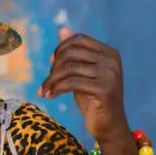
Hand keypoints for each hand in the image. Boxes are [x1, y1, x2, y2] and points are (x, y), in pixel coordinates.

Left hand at [37, 28, 130, 143]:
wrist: (109, 125)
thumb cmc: (93, 99)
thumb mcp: (82, 74)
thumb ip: (74, 54)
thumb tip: (62, 30)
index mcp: (108, 53)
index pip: (78, 39)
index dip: (60, 48)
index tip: (51, 62)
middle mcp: (111, 60)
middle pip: (70, 53)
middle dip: (53, 67)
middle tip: (46, 82)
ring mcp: (109, 74)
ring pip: (68, 69)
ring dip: (51, 80)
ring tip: (44, 90)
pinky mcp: (103, 89)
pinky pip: (70, 83)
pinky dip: (55, 89)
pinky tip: (49, 96)